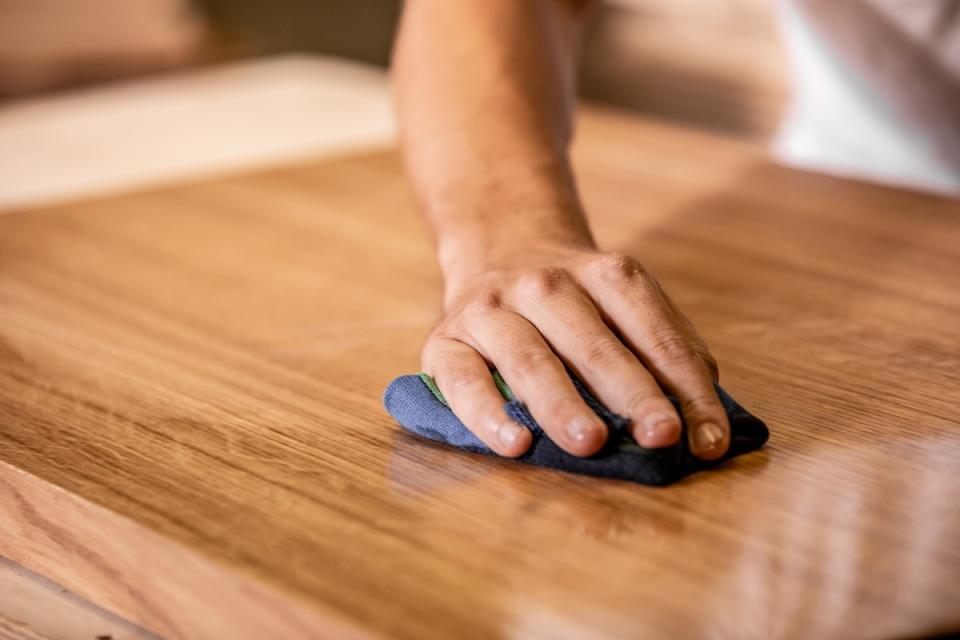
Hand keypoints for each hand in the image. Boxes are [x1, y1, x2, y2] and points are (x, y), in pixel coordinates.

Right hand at [422, 242, 729, 459]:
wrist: (498, 247)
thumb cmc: (575, 302)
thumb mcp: (625, 304)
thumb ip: (668, 352)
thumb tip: (706, 425)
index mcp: (605, 274)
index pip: (655, 333)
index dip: (685, 387)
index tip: (708, 441)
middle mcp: (546, 284)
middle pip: (594, 344)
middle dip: (631, 392)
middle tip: (660, 436)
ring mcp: (491, 309)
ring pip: (529, 359)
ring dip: (562, 403)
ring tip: (590, 443)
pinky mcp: (444, 339)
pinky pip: (463, 379)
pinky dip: (487, 413)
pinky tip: (515, 444)